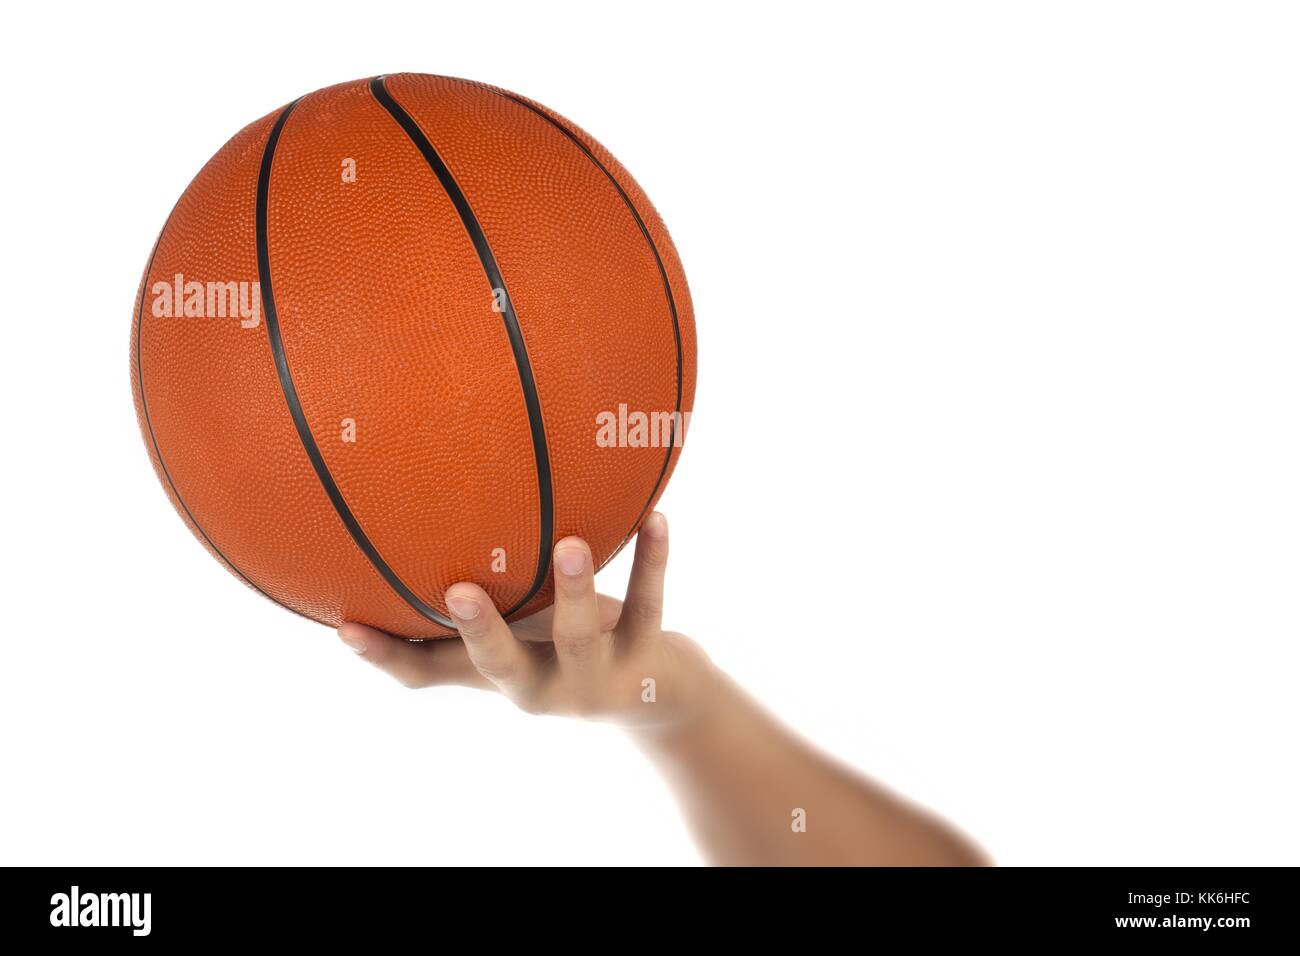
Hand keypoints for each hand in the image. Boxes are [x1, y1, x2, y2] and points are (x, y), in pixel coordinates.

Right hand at [338, 513, 716, 732]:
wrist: (656, 698)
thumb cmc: (563, 650)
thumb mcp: (515, 631)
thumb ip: (470, 603)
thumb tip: (394, 540)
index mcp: (496, 676)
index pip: (429, 674)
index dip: (387, 656)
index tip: (348, 627)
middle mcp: (540, 688)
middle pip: (502, 665)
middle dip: (480, 632)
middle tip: (456, 592)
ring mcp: (594, 678)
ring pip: (580, 637)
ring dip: (575, 591)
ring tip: (571, 545)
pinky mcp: (646, 657)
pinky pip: (649, 605)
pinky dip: (652, 561)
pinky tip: (657, 518)